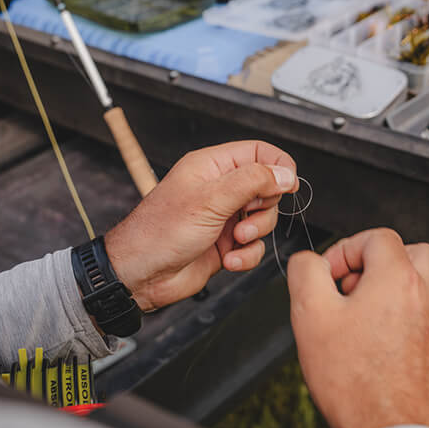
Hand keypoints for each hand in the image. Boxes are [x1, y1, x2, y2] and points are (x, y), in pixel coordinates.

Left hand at [105, 140, 297, 310]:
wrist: (140, 275)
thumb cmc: (159, 233)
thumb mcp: (210, 200)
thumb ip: (252, 181)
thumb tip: (284, 173)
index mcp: (212, 166)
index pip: (259, 152)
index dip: (278, 166)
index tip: (287, 186)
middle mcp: (219, 189)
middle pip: (267, 188)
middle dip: (264, 208)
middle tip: (245, 218)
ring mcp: (223, 217)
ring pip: (264, 220)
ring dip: (255, 235)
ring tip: (234, 241)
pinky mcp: (225, 243)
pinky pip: (254, 246)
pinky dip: (246, 256)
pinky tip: (228, 259)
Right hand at [286, 229, 428, 427]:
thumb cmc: (353, 380)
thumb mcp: (310, 315)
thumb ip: (306, 273)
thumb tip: (309, 262)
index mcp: (398, 279)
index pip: (376, 237)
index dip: (345, 250)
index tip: (329, 277)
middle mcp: (427, 297)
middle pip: (413, 252)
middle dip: (379, 261)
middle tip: (353, 286)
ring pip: (423, 285)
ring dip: (392, 288)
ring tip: (362, 315)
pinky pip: (425, 318)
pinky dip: (403, 318)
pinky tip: (376, 344)